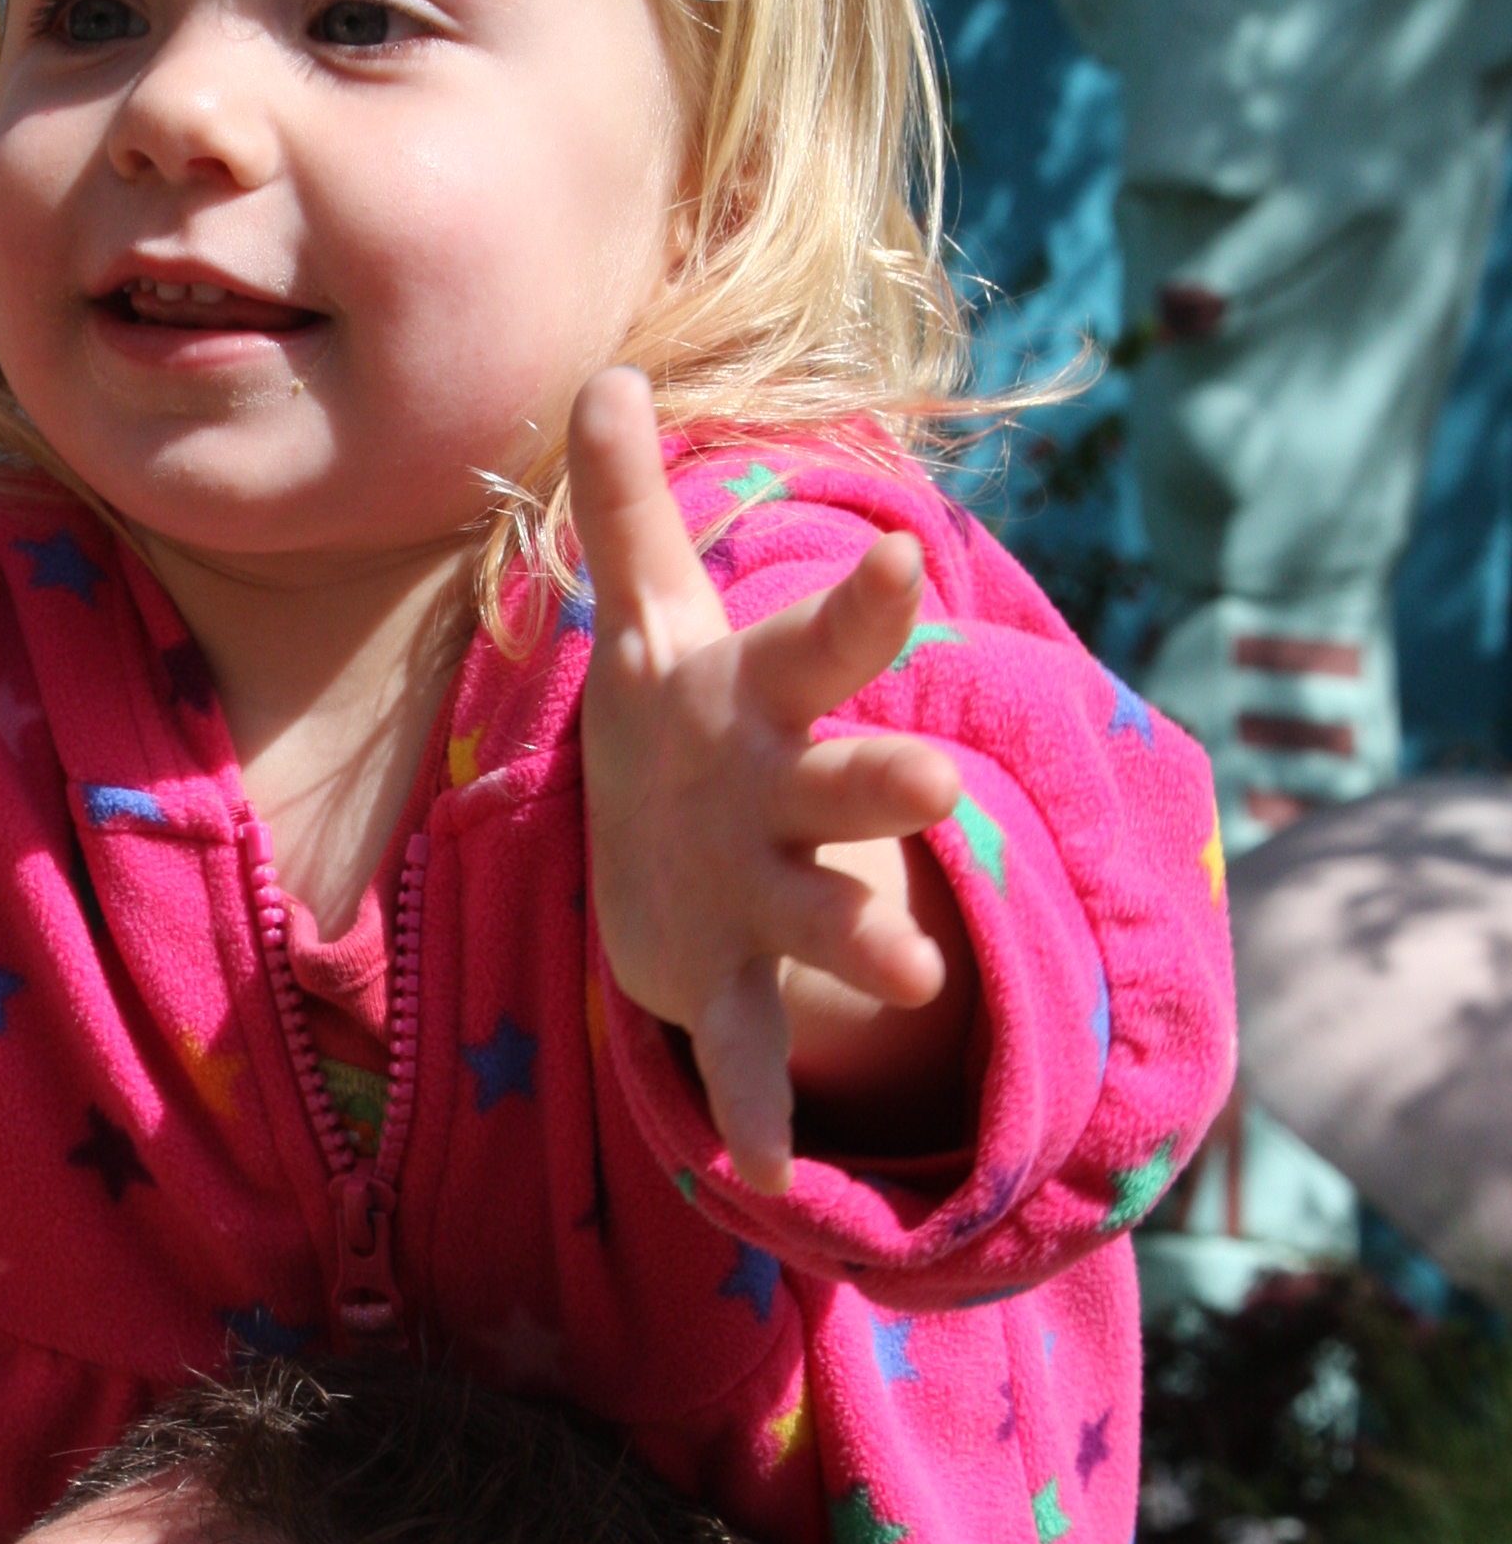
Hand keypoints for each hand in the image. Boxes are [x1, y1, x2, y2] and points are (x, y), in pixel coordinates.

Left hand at [571, 366, 967, 1192]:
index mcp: (768, 701)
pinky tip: (760, 1169)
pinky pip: (749, 1049)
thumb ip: (628, 502)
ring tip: (910, 978)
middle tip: (939, 799)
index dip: (867, 610)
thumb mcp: (649, 610)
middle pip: (855, 787)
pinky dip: (754, 1106)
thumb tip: (604, 373)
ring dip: (867, 950)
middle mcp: (792, 800)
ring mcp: (776, 896)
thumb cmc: (681, 717)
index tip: (901, 562)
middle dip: (891, 793)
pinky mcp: (736, 981)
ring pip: (829, 921)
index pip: (828, 645)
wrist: (689, 862)